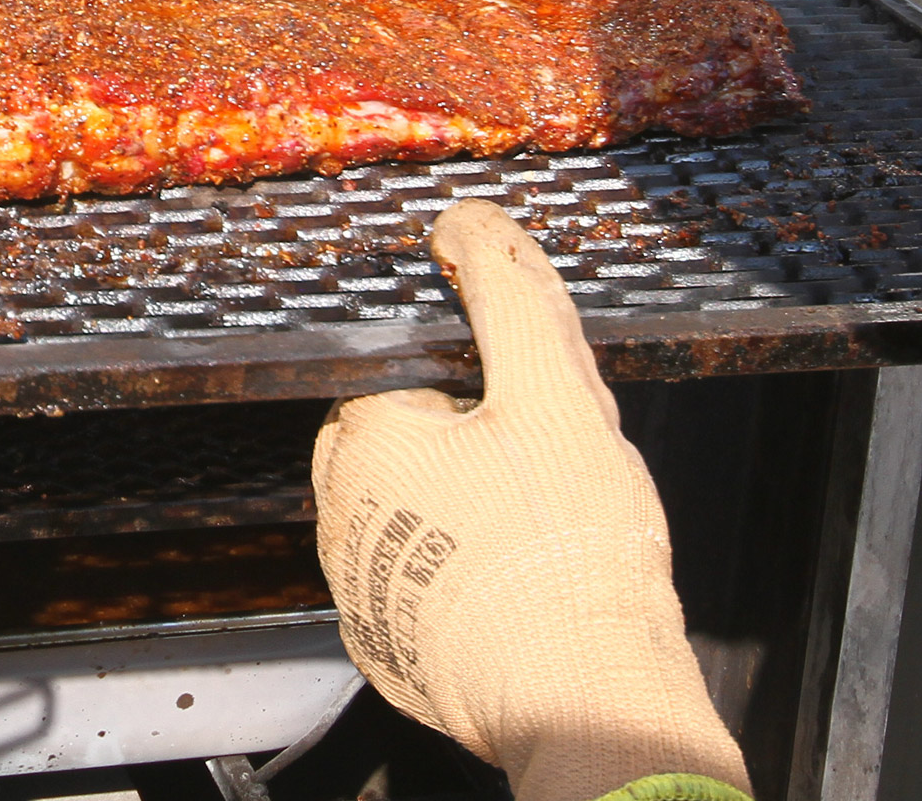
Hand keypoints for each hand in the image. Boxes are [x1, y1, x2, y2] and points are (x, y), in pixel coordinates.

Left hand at [313, 200, 750, 800]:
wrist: (581, 695)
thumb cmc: (565, 548)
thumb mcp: (554, 390)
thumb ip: (510, 297)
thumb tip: (471, 225)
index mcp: (366, 440)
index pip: (408, 385)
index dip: (476, 396)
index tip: (526, 425)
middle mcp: (340, 517)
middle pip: (403, 454)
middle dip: (461, 457)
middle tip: (536, 482)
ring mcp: (361, 592)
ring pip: (408, 523)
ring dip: (458, 520)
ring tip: (529, 542)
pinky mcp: (388, 652)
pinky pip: (416, 593)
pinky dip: (458, 586)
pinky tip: (511, 593)